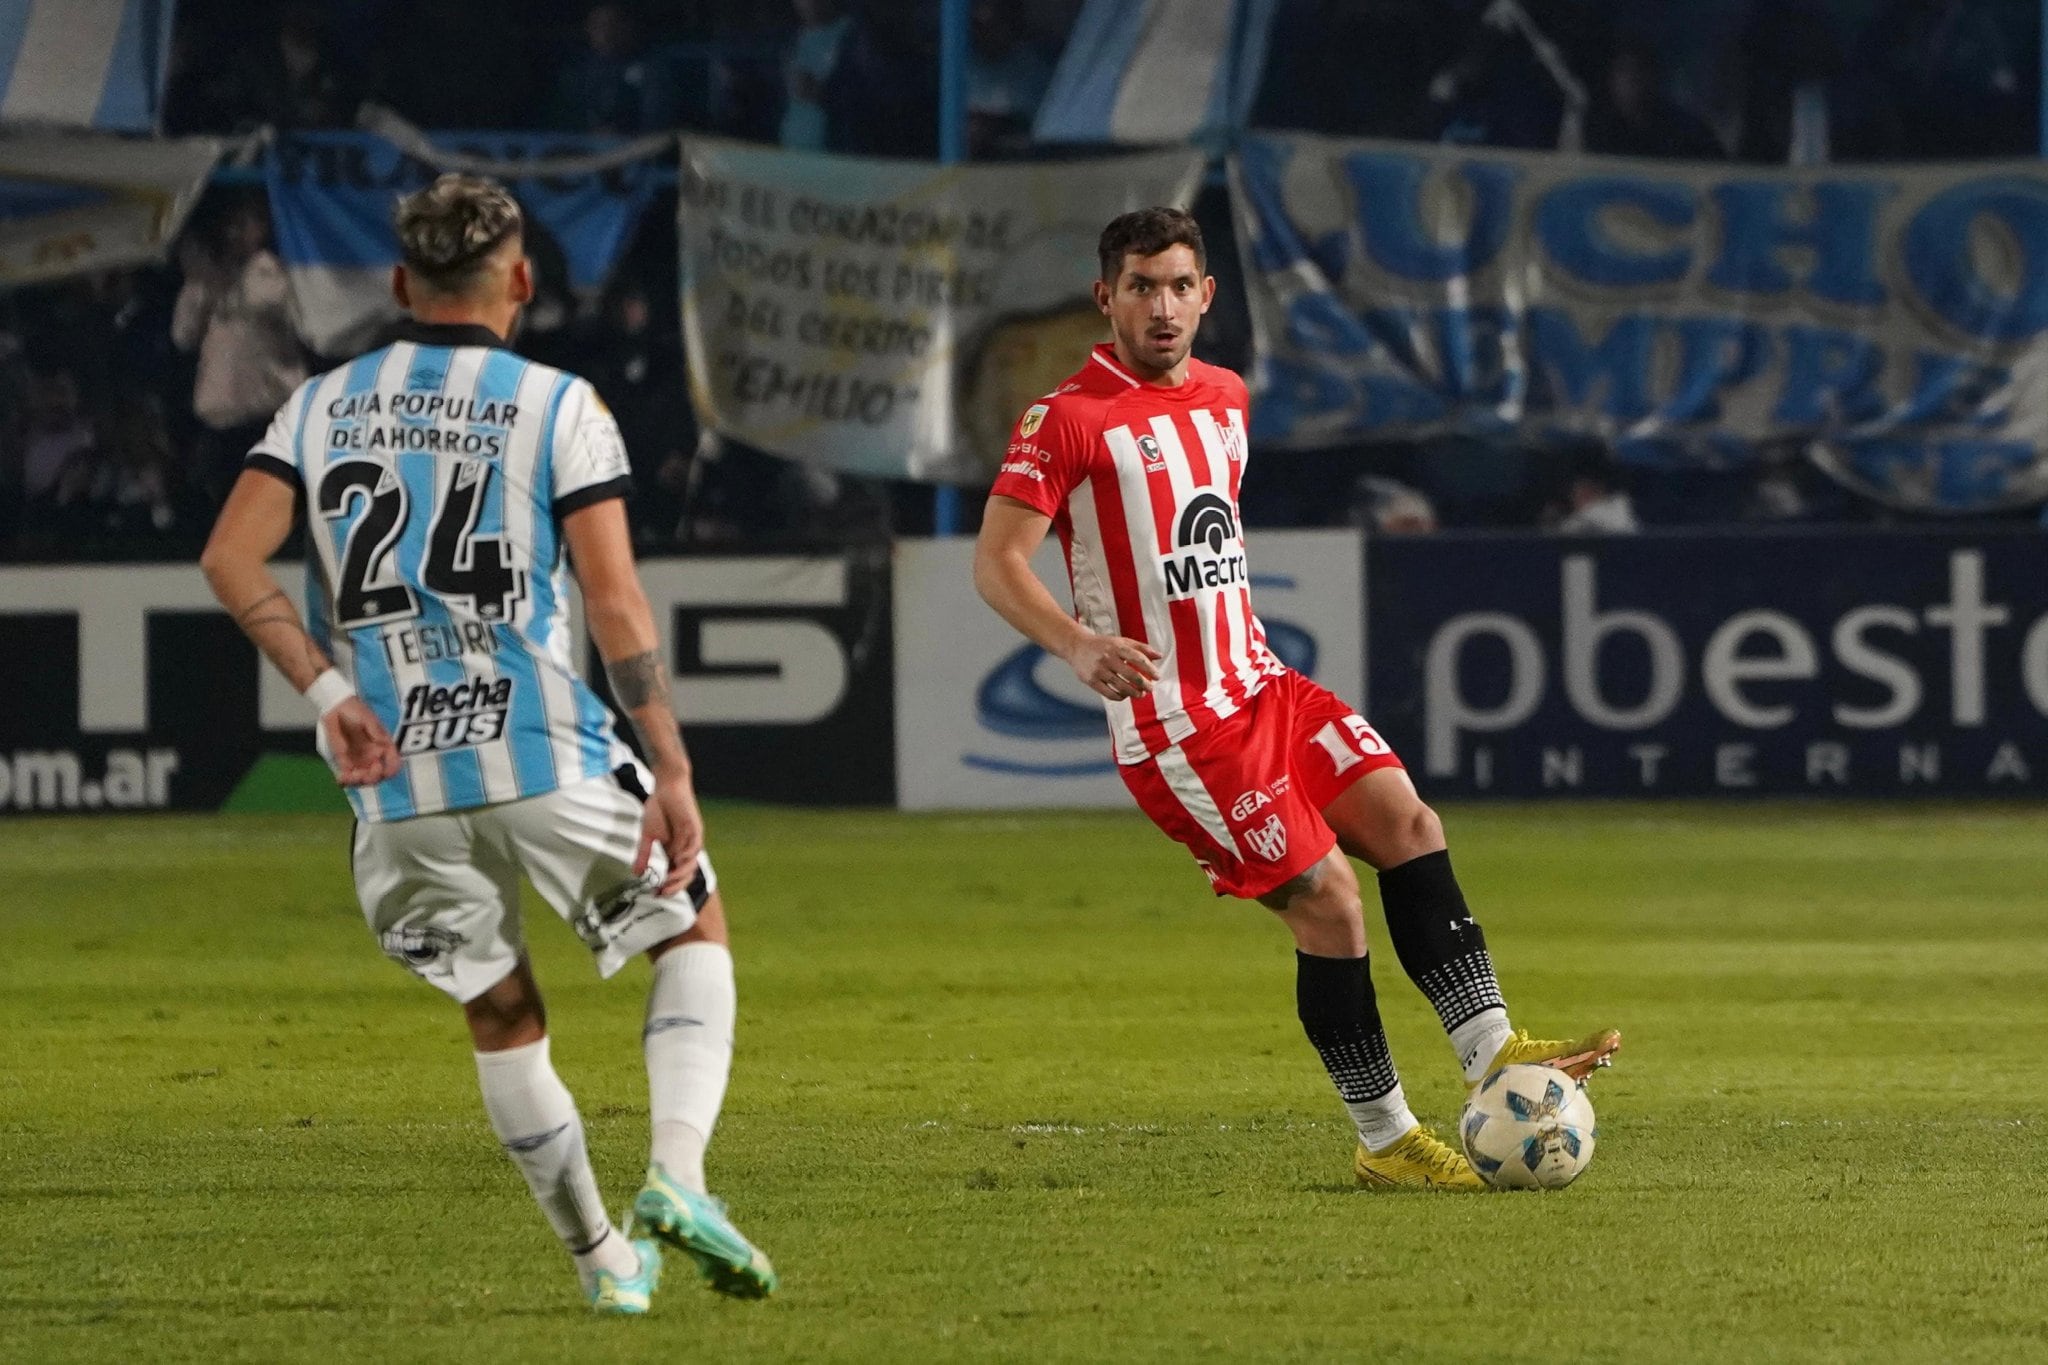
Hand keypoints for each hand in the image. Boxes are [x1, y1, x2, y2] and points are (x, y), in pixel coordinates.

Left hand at [322, 697, 400, 787]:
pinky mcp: (344, 761)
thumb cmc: (355, 710)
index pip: (392, 763)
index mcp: (383, 747)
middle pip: (377, 775)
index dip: (391, 770)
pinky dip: (345, 781)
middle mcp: (373, 756)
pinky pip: (346, 776)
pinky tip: (341, 778)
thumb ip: (375, 731)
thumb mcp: (368, 718)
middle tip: (363, 774)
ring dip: (358, 781)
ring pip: (362, 779)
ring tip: (349, 776)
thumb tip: (382, 742)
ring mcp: (359, 760)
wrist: (336, 707)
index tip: (382, 770)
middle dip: (372, 778)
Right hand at [634, 770, 704, 896]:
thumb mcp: (647, 836)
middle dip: (675, 885)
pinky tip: (678, 860)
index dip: (668, 886)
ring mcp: (692, 840)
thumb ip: (644, 854)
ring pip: (691, 863)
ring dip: (680, 874)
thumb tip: (636, 873)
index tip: (655, 894)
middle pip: (686, 874)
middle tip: (663, 892)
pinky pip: (695, 846)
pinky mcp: (695, 829)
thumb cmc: (658, 809)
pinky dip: (688, 855)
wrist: (666, 787)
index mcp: (675, 852)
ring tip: (668, 880)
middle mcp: (685, 849)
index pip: (676, 875)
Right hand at [1063, 633, 1163, 701]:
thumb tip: (1160, 656)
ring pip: (1121, 686)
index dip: (1150, 669)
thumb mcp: (1122, 641)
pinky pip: (1109, 694)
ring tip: (1141, 694)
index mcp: (1117, 647)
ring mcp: (1099, 670)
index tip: (1157, 676)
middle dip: (1144, 684)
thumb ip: (1141, 648)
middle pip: (1131, 675)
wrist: (1076, 646)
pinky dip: (1120, 697)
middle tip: (1150, 688)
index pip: (1138, 658)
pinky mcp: (1091, 681)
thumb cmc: (1103, 645)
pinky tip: (1126, 695)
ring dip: (1134, 693)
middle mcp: (1108, 658)